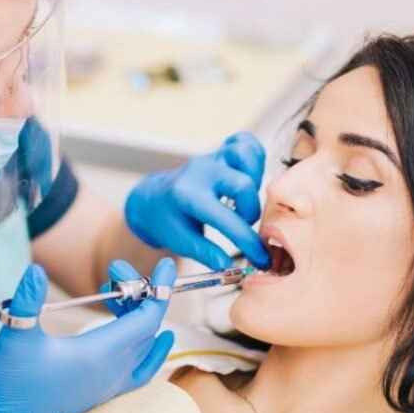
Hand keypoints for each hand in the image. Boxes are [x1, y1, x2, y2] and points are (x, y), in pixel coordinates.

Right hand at [0, 258, 176, 412]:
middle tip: (116, 270)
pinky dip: (152, 351)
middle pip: (147, 328)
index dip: (157, 289)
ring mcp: (109, 385)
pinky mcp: (101, 393)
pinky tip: (155, 342)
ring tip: (120, 294)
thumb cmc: (8, 384)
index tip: (164, 265)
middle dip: (139, 294)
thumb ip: (26, 301)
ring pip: (145, 347)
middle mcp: (111, 372)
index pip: (146, 319)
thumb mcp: (14, 337)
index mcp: (98, 356)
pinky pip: (142, 371)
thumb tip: (35, 270)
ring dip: (140, 317)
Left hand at [124, 131, 270, 270]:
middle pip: (243, 184)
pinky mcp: (220, 152)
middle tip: (242, 222)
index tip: (260, 258)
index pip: (227, 219)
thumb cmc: (166, 220)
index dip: (248, 241)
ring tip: (245, 199)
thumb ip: (208, 254)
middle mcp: (201, 172)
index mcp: (187, 196)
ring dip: (255, 179)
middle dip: (251, 210)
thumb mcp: (180, 241)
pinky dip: (254, 158)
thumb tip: (234, 270)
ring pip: (246, 154)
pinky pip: (244, 141)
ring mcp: (212, 158)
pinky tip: (249, 178)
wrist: (153, 198)